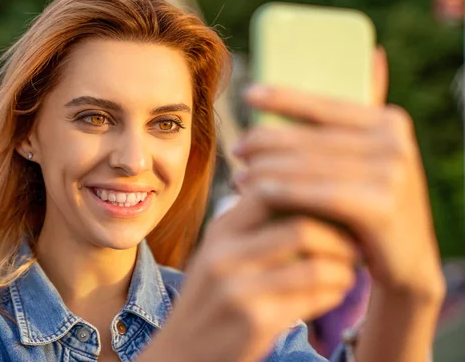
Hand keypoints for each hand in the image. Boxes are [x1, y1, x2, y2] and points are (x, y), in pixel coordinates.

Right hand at [141, 197, 359, 361]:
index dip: (311, 194)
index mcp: (219, 231)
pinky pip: (312, 300)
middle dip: (339, 237)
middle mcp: (225, 255)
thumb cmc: (210, 300)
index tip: (334, 207)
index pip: (271, 190)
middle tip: (355, 244)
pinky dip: (334, 293)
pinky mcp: (255, 321)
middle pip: (301, 229)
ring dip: (343, 269)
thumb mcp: (217, 255)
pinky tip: (335, 292)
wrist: (180, 354)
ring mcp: (238, 289)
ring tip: (349, 271)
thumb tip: (305, 198)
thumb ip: (250, 228)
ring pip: (314, 267)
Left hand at [233, 48, 444, 301]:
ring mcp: (392, 172)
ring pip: (307, 166)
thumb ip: (360, 120)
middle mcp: (394, 141)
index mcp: (388, 121)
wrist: (407, 262)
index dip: (283, 96)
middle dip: (265, 142)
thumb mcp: (369, 161)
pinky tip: (254, 191)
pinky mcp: (381, 205)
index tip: (247, 95)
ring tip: (238, 175)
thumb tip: (373, 54)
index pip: (324, 103)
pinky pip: (316, 193)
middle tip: (236, 148)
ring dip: (264, 170)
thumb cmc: (374, 205)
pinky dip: (281, 191)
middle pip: (309, 137)